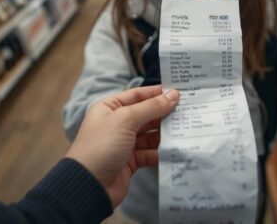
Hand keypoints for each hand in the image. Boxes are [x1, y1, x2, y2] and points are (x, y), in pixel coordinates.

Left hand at [66, 85, 179, 206]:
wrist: (89, 185)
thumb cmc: (101, 146)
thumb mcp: (126, 120)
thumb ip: (151, 107)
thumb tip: (173, 95)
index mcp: (110, 108)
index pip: (137, 95)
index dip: (157, 93)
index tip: (179, 92)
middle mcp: (116, 123)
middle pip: (146, 114)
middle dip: (164, 114)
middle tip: (187, 111)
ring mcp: (124, 143)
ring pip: (150, 134)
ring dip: (165, 133)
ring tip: (185, 129)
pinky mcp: (130, 161)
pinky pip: (150, 152)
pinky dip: (161, 151)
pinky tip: (175, 148)